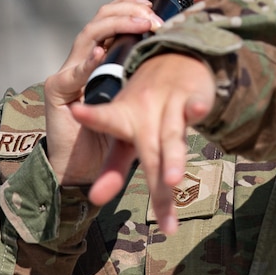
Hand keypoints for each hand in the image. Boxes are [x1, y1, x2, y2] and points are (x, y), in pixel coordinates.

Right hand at [44, 0, 164, 184]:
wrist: (83, 167)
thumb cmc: (110, 135)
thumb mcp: (134, 103)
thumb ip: (146, 82)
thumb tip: (177, 60)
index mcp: (100, 59)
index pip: (111, 20)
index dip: (128, 7)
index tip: (152, 5)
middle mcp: (82, 61)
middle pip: (99, 20)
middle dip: (125, 12)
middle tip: (150, 15)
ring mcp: (68, 74)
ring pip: (87, 36)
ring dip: (113, 26)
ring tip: (137, 24)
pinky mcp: (57, 92)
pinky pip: (72, 73)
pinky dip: (87, 63)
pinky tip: (99, 54)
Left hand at [70, 53, 216, 234]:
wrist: (175, 58)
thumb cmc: (147, 107)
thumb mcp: (127, 134)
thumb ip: (113, 170)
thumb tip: (94, 201)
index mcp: (124, 118)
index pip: (107, 120)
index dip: (93, 117)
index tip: (77, 111)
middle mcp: (145, 111)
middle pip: (149, 153)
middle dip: (154, 185)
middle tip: (156, 216)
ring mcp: (169, 103)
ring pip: (171, 135)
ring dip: (173, 157)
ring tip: (173, 181)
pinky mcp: (192, 96)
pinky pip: (194, 104)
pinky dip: (196, 107)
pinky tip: (198, 110)